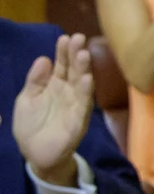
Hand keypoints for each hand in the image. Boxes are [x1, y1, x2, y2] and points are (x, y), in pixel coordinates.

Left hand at [10, 34, 93, 187]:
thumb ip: (35, 81)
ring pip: (81, 85)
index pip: (62, 66)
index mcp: (54, 87)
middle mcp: (68, 94)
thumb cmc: (31, 126)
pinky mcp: (78, 121)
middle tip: (79, 38)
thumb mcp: (26, 99)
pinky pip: (83, 105)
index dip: (63, 52)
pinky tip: (87, 79)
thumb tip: (44, 59)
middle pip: (74, 71)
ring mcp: (75, 107)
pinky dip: (85, 92)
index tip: (65, 37)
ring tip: (84, 54)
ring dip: (84, 70)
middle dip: (76, 55)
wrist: (35, 155)